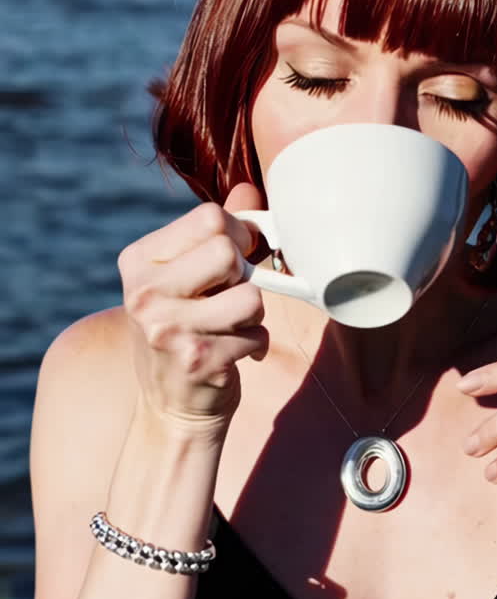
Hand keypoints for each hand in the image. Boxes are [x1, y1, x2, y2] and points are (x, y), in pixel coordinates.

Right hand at [119, 183, 268, 432]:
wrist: (170, 408)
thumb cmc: (186, 332)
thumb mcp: (188, 278)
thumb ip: (217, 233)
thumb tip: (251, 190)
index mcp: (139, 261)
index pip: (209, 218)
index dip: (236, 236)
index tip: (231, 260)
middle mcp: (144, 292)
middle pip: (227, 251)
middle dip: (242, 276)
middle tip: (227, 298)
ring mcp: (167, 328)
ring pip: (250, 296)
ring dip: (253, 316)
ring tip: (229, 328)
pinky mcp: (197, 360)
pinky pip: (256, 335)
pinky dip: (255, 346)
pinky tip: (231, 356)